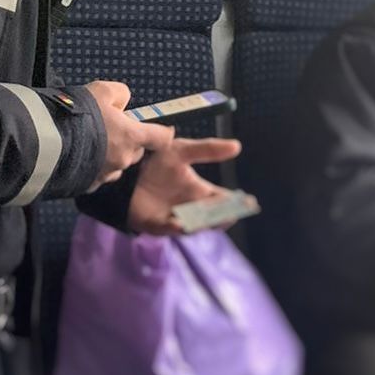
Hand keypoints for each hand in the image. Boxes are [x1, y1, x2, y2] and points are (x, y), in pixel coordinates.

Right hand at [85, 81, 174, 189]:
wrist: (48, 141)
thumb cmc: (78, 114)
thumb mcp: (101, 91)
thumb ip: (119, 93)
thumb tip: (123, 100)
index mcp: (132, 136)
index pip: (161, 137)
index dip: (162, 133)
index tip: (160, 130)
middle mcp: (123, 159)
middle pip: (136, 151)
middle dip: (127, 141)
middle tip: (108, 129)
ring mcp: (106, 174)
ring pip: (117, 165)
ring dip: (110, 155)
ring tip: (90, 144)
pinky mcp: (89, 185)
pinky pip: (97, 176)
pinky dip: (92, 167)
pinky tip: (78, 156)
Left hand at [127, 137, 243, 235]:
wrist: (126, 171)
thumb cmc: (156, 161)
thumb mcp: (182, 150)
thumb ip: (207, 150)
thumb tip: (237, 146)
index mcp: (200, 192)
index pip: (223, 200)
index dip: (237, 203)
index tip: (248, 202)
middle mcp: (191, 208)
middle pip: (212, 217)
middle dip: (221, 216)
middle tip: (229, 212)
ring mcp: (175, 218)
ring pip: (193, 226)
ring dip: (200, 223)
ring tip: (208, 218)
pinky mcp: (156, 224)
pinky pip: (167, 229)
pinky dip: (173, 226)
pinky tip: (178, 222)